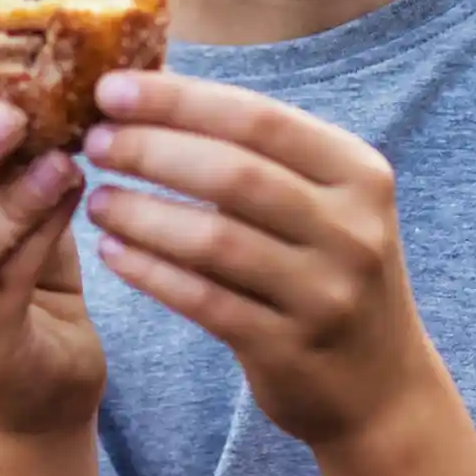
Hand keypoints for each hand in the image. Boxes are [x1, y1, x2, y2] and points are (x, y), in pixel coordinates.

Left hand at [81, 72, 439, 447]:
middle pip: (235, 173)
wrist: (380, 387)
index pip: (260, 119)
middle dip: (152, 149)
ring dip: (142, 213)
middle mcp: (351, 230)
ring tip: (96, 198)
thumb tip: (155, 92)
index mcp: (359, 173)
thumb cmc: (329, 270)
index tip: (112, 88)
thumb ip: (260, 154)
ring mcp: (324, 293)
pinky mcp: (288, 348)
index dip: (180, 100)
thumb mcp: (324, 203)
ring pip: (213, 241)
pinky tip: (112, 252)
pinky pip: (203, 300)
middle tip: (95, 141)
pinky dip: (150, 272)